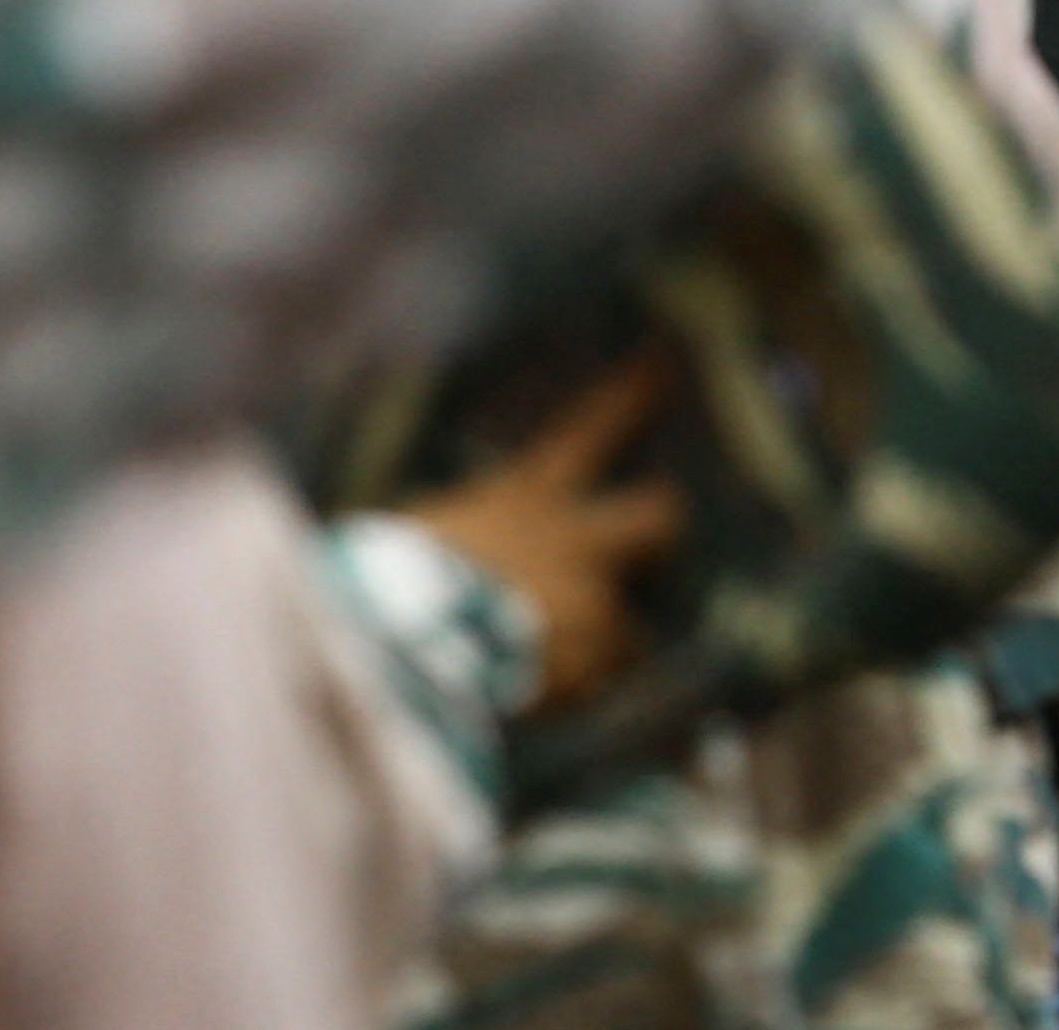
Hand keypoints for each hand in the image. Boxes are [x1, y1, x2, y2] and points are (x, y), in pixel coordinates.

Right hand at [408, 355, 688, 716]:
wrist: (407, 646)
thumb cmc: (392, 584)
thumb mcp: (424, 538)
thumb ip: (464, 538)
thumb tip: (463, 556)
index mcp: (525, 496)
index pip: (590, 427)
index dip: (633, 392)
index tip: (666, 355)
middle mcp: (576, 540)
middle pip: (658, 514)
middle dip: (663, 523)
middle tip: (661, 531)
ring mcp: (593, 602)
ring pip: (631, 628)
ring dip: (605, 647)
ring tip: (557, 668)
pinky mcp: (593, 666)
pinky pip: (601, 685)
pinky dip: (581, 695)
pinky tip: (542, 704)